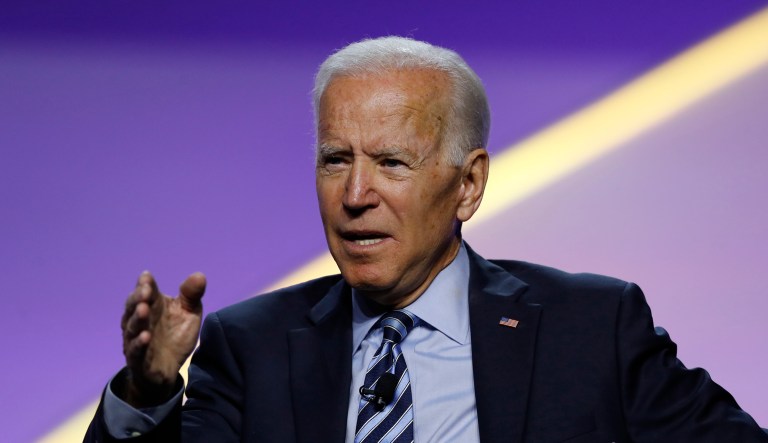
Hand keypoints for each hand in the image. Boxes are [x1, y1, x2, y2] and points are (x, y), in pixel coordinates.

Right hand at [121, 271, 205, 406]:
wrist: (169, 368)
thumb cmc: (176, 335)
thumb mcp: (188, 313)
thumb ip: (191, 295)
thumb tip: (199, 275)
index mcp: (152, 305)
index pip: (146, 291)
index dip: (145, 284)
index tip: (146, 277)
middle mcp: (140, 320)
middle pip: (134, 306)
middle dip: (138, 297)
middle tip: (145, 290)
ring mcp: (135, 339)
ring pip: (132, 327)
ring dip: (137, 318)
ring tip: (143, 309)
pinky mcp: (137, 359)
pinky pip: (135, 351)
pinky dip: (139, 344)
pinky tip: (145, 337)